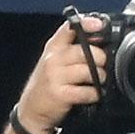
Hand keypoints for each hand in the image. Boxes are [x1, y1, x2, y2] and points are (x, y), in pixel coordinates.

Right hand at [12, 16, 108, 133]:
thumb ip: (72, 47)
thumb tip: (98, 38)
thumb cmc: (47, 82)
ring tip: (99, 79)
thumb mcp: (53, 59)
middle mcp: (53, 59)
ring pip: (88, 70)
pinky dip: (94, 93)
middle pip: (84, 51)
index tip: (99, 25)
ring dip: (100, 76)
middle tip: (103, 63)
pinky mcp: (60, 95)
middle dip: (100, 57)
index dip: (86, 24)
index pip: (69, 28)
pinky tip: (93, 94)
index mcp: (53, 47)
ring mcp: (55, 77)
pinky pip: (86, 91)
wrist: (31, 109)